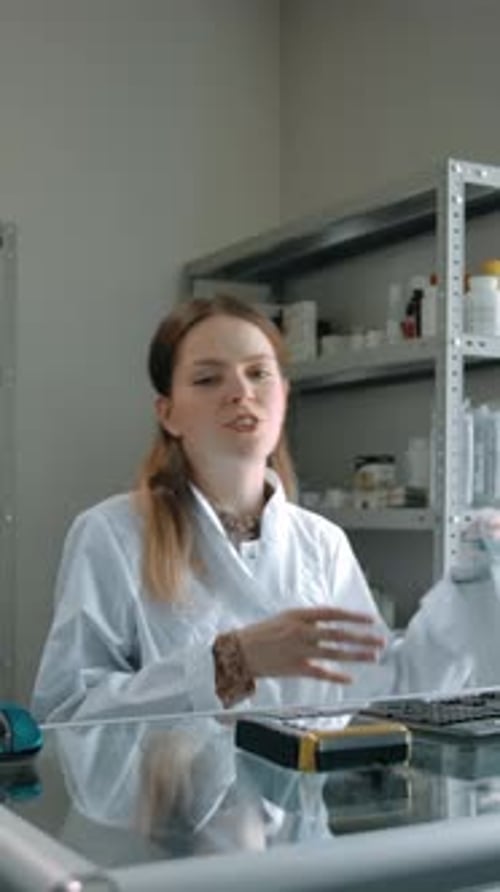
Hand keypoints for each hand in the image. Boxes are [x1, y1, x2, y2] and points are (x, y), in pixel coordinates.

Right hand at [237, 606, 385, 684]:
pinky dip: (336, 676)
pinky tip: (349, 678)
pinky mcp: (296, 668)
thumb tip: (330, 623)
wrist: (239, 651)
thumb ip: (307, 620)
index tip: (369, 620)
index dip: (353, 616)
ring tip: (372, 657)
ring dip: (356, 655)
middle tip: (379, 640)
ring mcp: (299, 650)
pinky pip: (321, 672)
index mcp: (299, 615)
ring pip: (334, 652)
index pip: (333, 614)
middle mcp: (301, 631)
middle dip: (362, 637)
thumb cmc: (260, 633)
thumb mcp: (284, 617)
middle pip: (338, 634)